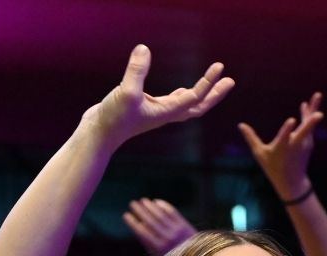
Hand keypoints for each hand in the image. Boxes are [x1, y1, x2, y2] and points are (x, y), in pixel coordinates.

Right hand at [83, 46, 234, 148]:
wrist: (96, 135)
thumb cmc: (112, 119)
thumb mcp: (126, 93)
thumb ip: (136, 71)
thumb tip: (143, 49)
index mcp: (166, 112)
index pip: (194, 97)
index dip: (208, 83)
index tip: (219, 67)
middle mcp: (164, 114)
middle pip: (197, 107)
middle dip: (214, 95)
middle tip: (230, 81)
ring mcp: (155, 112)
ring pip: (185, 105)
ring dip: (201, 95)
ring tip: (213, 84)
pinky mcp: (145, 109)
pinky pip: (171, 102)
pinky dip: (182, 95)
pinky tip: (181, 89)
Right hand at [124, 197, 196, 255]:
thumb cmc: (171, 255)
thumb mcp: (156, 253)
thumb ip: (147, 241)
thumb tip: (139, 225)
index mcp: (158, 247)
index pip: (142, 232)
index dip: (133, 222)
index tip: (126, 215)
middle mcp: (167, 238)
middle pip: (150, 221)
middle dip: (140, 211)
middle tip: (132, 203)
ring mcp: (176, 230)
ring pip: (161, 215)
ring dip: (150, 206)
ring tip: (142, 200)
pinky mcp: (184, 224)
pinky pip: (172, 212)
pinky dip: (163, 206)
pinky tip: (156, 201)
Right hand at [239, 92, 322, 200]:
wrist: (292, 181)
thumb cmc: (272, 167)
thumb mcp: (259, 154)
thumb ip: (251, 138)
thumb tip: (240, 125)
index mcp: (281, 149)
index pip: (284, 138)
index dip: (287, 129)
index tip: (292, 120)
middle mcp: (295, 146)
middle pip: (304, 131)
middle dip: (311, 122)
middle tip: (320, 114)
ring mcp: (304, 144)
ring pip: (309, 125)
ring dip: (312, 111)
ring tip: (317, 95)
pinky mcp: (309, 142)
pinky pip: (309, 126)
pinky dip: (308, 115)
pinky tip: (306, 106)